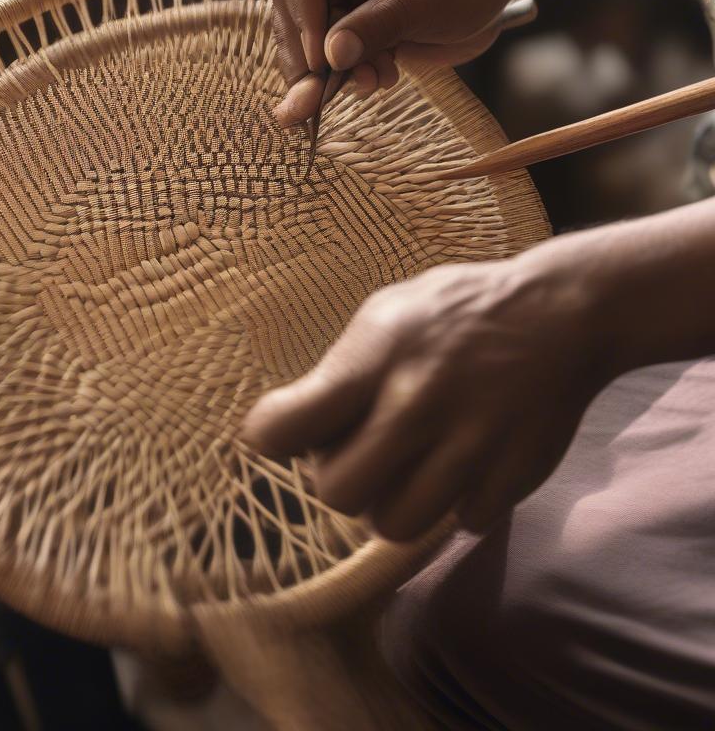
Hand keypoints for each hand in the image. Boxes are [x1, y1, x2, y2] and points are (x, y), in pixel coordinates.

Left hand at [241, 254, 615, 540]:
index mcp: (375, 359)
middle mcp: (417, 406)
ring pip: (394, 526)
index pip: (285, 427)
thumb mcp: (386, 313)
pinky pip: (460, 523)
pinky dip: (456, 503)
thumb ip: (340, 372)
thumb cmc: (458, 310)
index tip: (287, 431)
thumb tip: (291, 434)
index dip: (274, 436)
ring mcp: (469, 447)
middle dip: (338, 478)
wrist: (562, 312)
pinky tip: (461, 464)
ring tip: (405, 468)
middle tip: (359, 452)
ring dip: (391, 502)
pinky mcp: (514, 476)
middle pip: (336, 494)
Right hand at [247, 0, 528, 125]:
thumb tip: (330, 58)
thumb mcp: (428, 1)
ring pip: (293, 27)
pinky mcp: (332, 1)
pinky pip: (314, 42)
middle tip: (333, 89)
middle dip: (307, 50)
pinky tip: (376, 74)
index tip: (323, 62)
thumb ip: (376, 27)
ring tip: (375, 79)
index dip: (302, 17)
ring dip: (325, 66)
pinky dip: (338, 68)